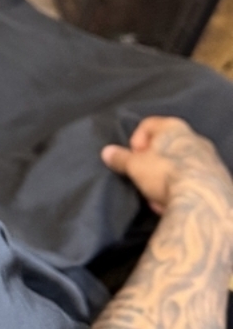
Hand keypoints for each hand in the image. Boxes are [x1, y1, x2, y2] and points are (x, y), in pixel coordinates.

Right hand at [101, 117, 232, 215]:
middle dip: (152, 164)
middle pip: (166, 147)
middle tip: (143, 178)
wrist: (203, 202)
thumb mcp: (134, 165)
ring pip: (180, 165)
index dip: (136, 141)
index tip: (132, 157)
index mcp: (174, 127)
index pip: (148, 124)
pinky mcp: (221, 180)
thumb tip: (107, 152)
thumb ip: (120, 157)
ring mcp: (211, 159)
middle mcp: (196, 138)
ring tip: (157, 196)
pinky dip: (182, 189)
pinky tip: (173, 204)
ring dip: (166, 179)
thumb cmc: (165, 174)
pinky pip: (194, 180)